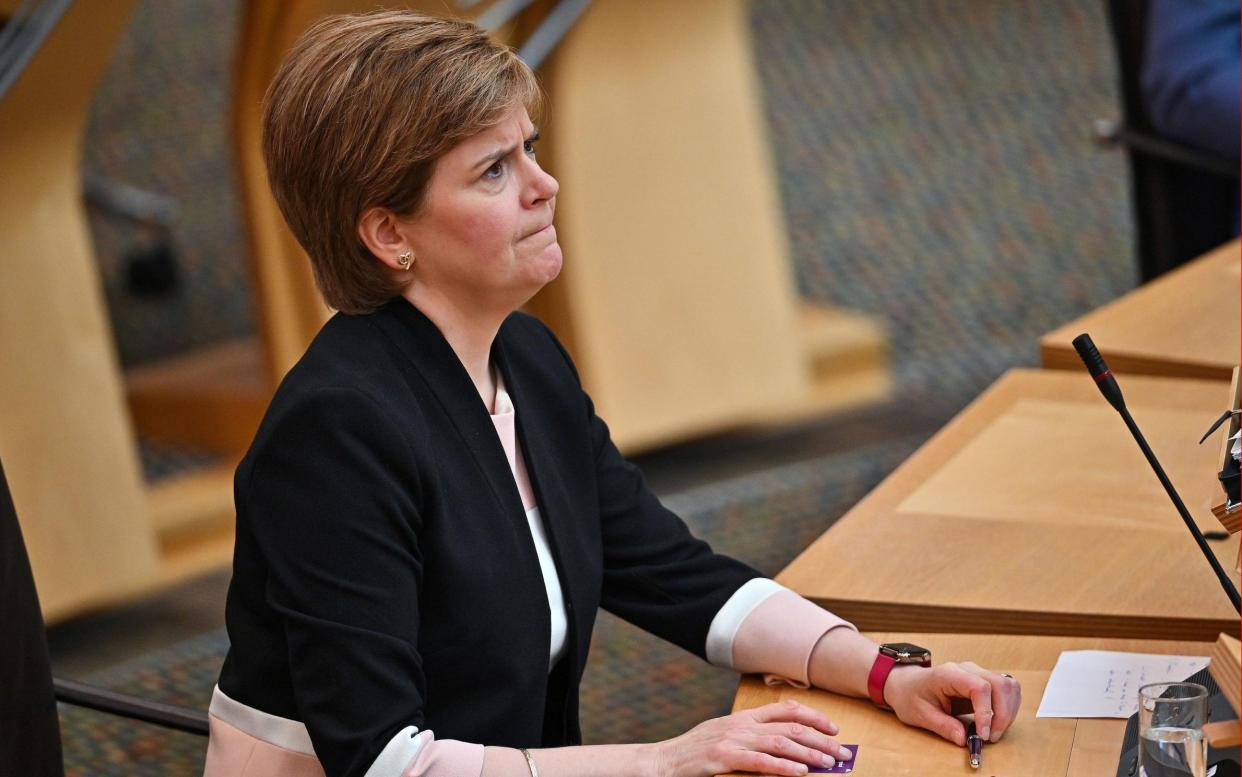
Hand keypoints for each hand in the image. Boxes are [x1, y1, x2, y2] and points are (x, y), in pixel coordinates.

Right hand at [652, 700, 851, 776]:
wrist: (662, 762)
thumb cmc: (693, 754)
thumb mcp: (724, 737)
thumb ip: (750, 738)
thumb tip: (780, 745)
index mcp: (743, 718)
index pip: (786, 709)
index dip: (813, 716)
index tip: (833, 728)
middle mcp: (741, 725)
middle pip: (790, 726)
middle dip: (820, 738)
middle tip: (842, 752)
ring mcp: (731, 740)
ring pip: (780, 743)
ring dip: (809, 753)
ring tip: (829, 764)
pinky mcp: (722, 757)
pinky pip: (760, 763)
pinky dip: (783, 768)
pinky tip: (800, 774)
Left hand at [883, 661, 1020, 744]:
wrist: (908, 685)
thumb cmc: (912, 696)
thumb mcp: (921, 715)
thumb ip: (943, 726)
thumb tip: (964, 739)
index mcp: (948, 674)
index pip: (979, 687)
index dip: (986, 712)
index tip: (983, 734)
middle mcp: (966, 669)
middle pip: (1000, 684)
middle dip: (1002, 714)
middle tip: (991, 737)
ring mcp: (977, 672)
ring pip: (1008, 685)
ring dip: (1008, 711)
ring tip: (994, 731)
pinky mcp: (983, 680)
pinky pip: (1007, 689)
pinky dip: (1009, 707)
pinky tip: (998, 722)